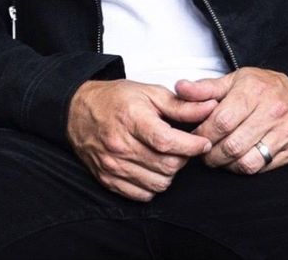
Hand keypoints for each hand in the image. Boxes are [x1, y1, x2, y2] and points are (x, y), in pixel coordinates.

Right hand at [66, 79, 216, 200]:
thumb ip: (181, 105)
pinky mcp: (108, 180)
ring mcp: (112, 165)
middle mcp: (120, 145)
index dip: (191, 145)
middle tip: (184, 146)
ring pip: (158, 183)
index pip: (167, 142)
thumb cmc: (115, 99)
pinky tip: (152, 167)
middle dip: (183, 158)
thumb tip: (209, 107)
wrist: (78, 111)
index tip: (202, 141)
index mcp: (131, 118)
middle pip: (166, 166)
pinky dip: (154, 184)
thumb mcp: (149, 92)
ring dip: (170, 173)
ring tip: (167, 155)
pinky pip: (142, 195)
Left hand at [175, 68, 287, 175]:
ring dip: (228, 165)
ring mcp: (285, 132)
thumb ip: (206, 88)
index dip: (203, 133)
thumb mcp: (234, 79)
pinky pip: (264, 167)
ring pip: (248, 162)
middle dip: (212, 154)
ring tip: (220, 157)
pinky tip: (239, 159)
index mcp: (253, 91)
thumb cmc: (263, 86)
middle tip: (204, 152)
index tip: (195, 136)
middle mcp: (271, 112)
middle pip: (232, 145)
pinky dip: (247, 167)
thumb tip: (179, 88)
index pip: (220, 121)